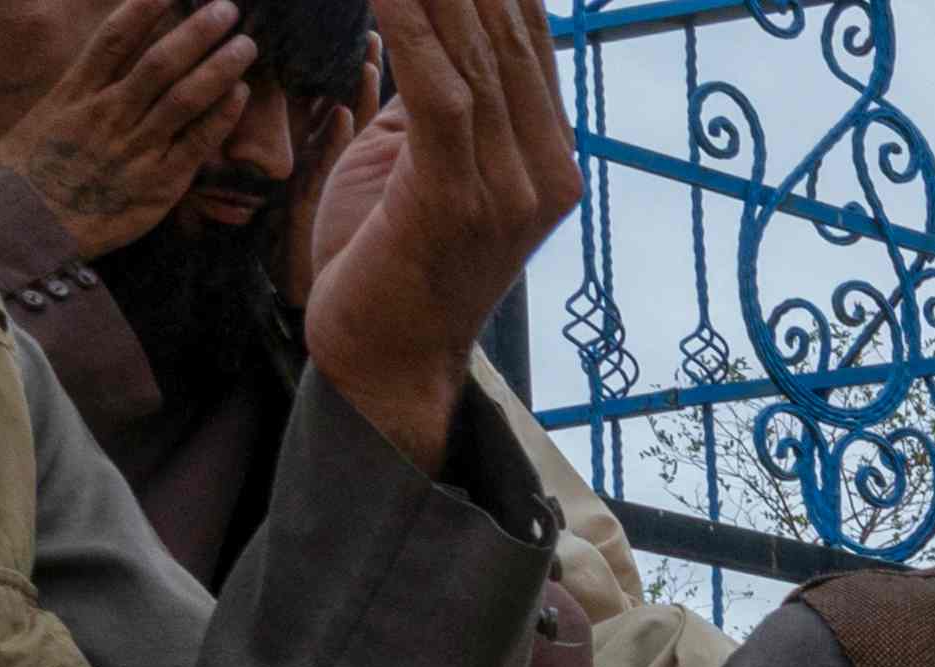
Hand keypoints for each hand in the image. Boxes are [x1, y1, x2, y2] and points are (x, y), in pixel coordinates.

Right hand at [0, 0, 251, 257]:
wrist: (32, 228)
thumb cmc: (31, 174)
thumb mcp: (41, 121)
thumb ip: (73, 94)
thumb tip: (94, 72)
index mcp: (76, 92)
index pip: (114, 40)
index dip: (144, 11)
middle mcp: (108, 113)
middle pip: (159, 62)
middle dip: (195, 31)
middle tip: (227, 8)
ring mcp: (135, 147)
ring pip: (183, 97)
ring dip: (219, 67)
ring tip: (246, 44)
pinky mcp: (159, 182)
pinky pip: (197, 142)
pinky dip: (220, 115)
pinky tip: (241, 93)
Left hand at [299, 0, 571, 473]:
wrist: (384, 365)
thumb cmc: (388, 266)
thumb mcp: (416, 169)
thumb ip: (434, 108)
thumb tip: (422, 31)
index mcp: (550, 164)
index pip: (529, 40)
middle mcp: (546, 174)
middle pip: (508, 35)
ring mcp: (509, 191)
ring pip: (475, 55)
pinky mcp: (457, 201)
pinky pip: (439, 92)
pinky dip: (410, 27)